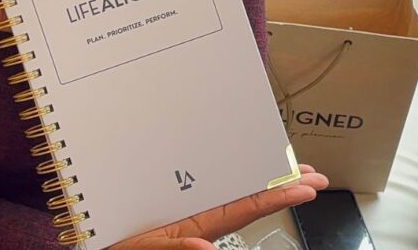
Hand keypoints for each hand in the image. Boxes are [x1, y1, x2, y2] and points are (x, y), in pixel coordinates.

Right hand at [110, 164, 327, 248]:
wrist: (102, 240)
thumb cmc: (121, 244)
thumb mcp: (147, 247)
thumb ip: (176, 248)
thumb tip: (207, 247)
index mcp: (196, 224)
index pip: (246, 209)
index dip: (277, 197)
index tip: (308, 187)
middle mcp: (200, 218)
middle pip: (249, 200)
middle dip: (282, 187)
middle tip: (315, 175)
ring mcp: (192, 213)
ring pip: (235, 195)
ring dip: (266, 185)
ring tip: (295, 174)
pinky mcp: (179, 207)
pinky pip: (214, 194)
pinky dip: (236, 188)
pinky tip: (253, 181)